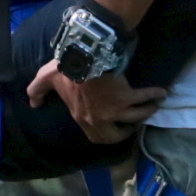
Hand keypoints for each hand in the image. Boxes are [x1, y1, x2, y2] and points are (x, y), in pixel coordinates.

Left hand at [29, 61, 163, 144]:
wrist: (84, 58)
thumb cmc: (66, 69)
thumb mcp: (46, 79)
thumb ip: (37, 91)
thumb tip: (33, 104)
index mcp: (82, 117)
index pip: (96, 136)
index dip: (107, 136)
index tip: (114, 130)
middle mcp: (100, 118)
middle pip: (118, 135)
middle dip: (127, 132)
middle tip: (133, 125)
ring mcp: (116, 109)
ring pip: (136, 117)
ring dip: (146, 112)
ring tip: (153, 107)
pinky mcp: (128, 97)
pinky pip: (145, 98)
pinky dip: (155, 96)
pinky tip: (162, 93)